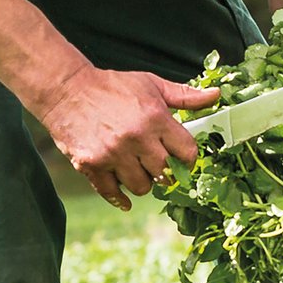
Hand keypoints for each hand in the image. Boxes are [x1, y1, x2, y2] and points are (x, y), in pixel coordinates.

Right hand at [38, 67, 219, 210]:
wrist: (67, 90)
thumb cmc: (112, 86)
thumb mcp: (152, 85)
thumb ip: (185, 96)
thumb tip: (216, 95)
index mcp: (155, 119)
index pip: (187, 152)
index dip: (187, 157)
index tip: (181, 155)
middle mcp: (136, 139)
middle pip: (166, 173)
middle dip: (165, 170)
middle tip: (156, 161)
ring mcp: (113, 154)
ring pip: (142, 187)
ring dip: (142, 181)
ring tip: (136, 167)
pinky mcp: (91, 165)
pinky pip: (112, 193)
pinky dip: (120, 197)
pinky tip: (124, 196)